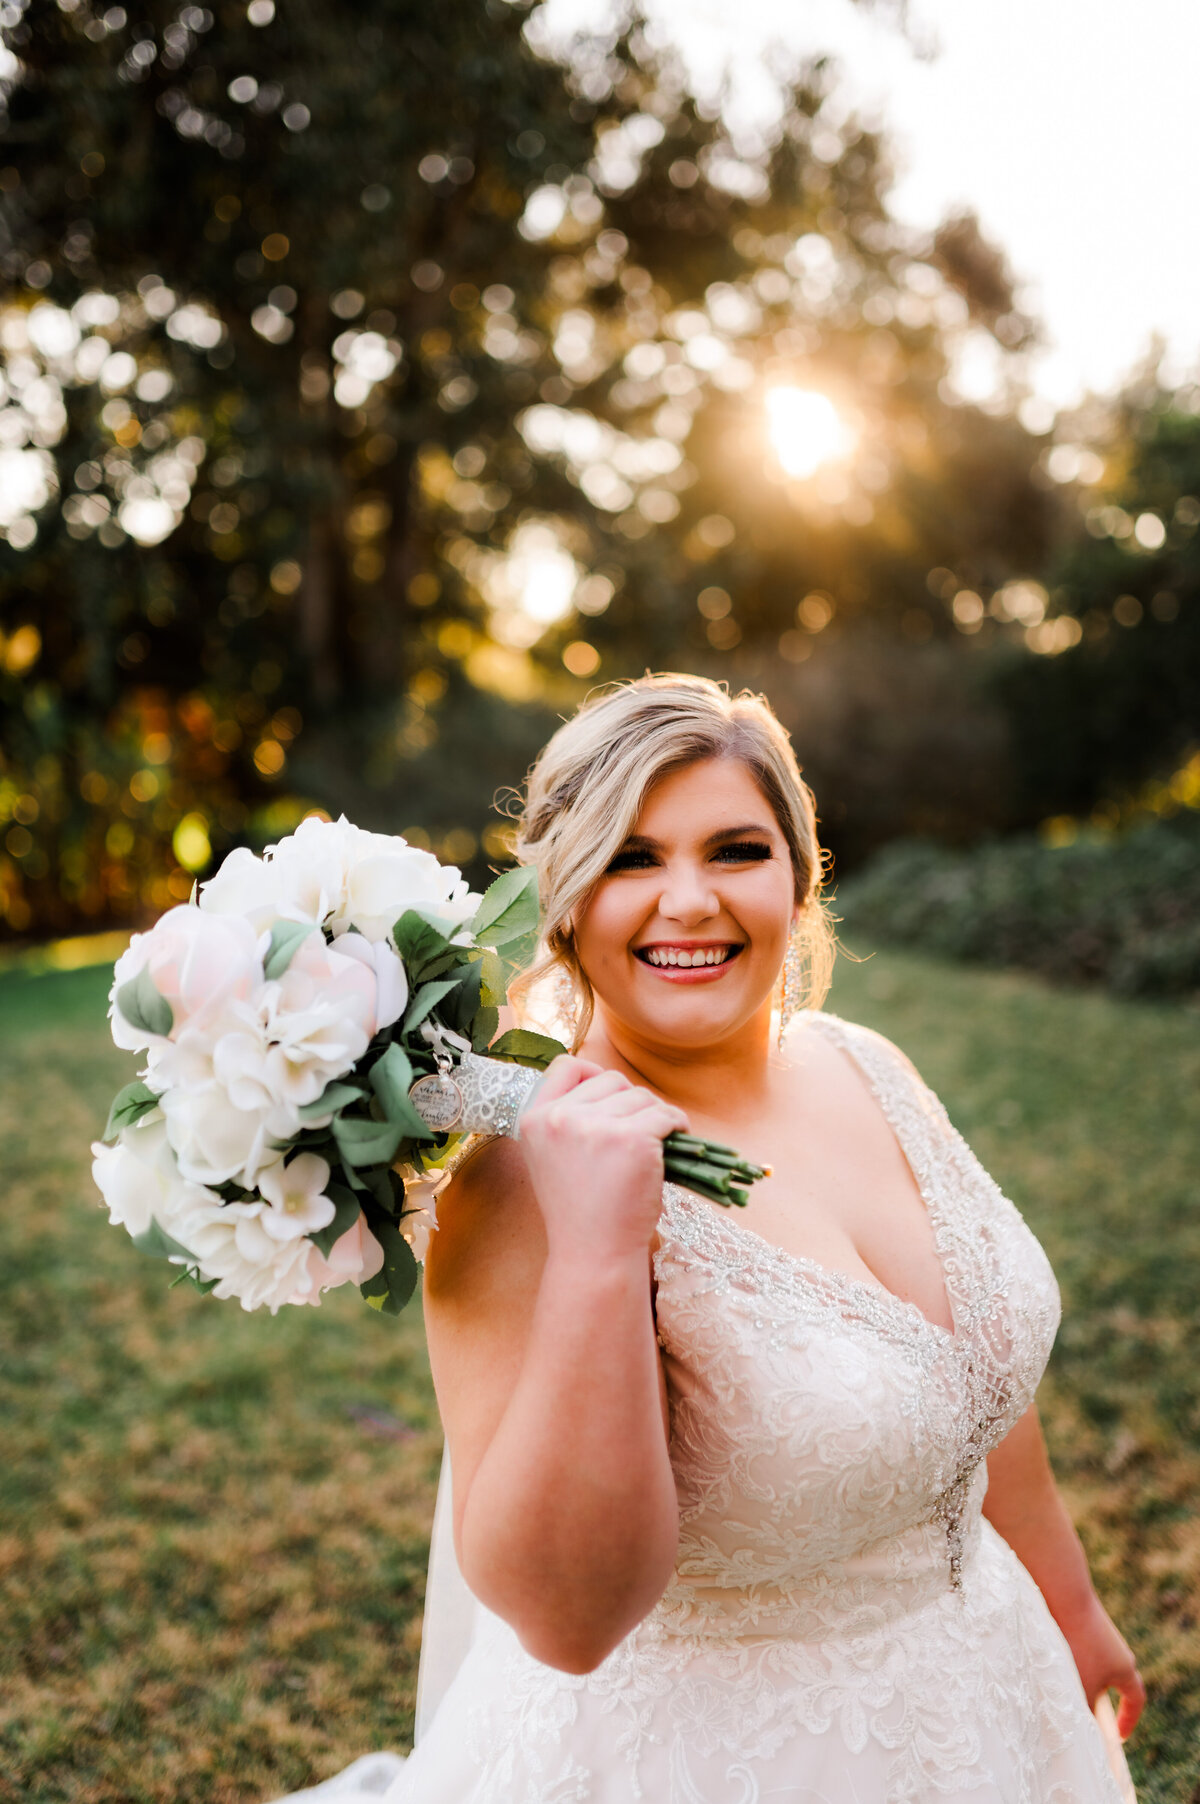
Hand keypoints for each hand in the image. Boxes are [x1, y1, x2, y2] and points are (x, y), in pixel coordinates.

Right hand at [517, 1056, 689, 1268]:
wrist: (594, 1253)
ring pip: (642, 1097)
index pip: (566, 1066)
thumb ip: (567, 1119)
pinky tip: (675, 1143)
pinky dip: (677, 1126)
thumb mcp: (552, 1157)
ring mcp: (595, 1127)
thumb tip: (609, 1083)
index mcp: (534, 1119)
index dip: (593, 1075)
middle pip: (612, 1080)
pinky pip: (667, 1115)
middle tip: (637, 1135)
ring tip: (653, 1147)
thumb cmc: (581, 1210)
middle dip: (631, 1103)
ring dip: (656, 1117)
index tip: (611, 1098)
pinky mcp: (632, 1139)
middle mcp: (560, 1118)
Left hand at [1056, 1591, 1144, 1738]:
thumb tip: (1082, 1730)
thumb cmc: (1074, 1647)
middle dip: (1099, 1700)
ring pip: (1089, 1666)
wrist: (1062, 1596)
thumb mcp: (1081, 1688)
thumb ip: (1085, 1712)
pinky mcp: (1078, 1622)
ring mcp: (1098, 1634)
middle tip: (1084, 1715)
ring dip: (1076, 1680)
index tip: (1118, 1737)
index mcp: (1125, 1667)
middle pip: (1113, 1682)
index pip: (1135, 1698)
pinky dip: (1063, 1662)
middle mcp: (1116, 1650)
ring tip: (1055, 1689)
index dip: (1128, 1719)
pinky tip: (1045, 1663)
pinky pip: (1074, 1650)